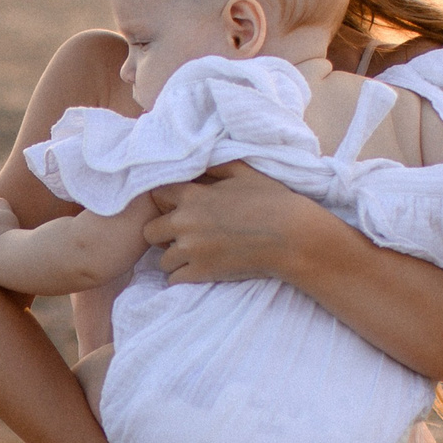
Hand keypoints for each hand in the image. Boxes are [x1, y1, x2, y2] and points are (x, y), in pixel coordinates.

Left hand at [143, 164, 333, 285]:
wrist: (292, 237)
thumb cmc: (273, 200)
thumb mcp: (244, 172)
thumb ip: (215, 166)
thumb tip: (198, 162)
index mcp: (192, 196)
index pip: (155, 196)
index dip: (165, 203)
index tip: (177, 209)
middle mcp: (184, 223)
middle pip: (150, 231)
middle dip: (163, 234)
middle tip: (181, 237)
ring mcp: (191, 250)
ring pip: (162, 260)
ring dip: (174, 258)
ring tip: (193, 256)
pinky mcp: (201, 273)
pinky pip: (174, 280)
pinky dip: (182, 277)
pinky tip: (196, 271)